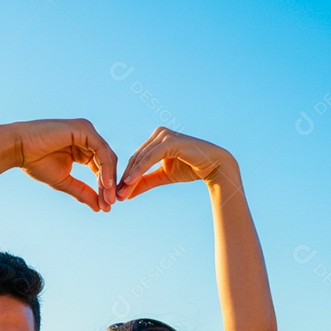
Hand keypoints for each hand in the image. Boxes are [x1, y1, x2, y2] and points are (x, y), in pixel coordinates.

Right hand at [11, 118, 118, 211]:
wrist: (17, 149)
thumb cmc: (36, 162)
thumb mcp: (64, 181)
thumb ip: (82, 192)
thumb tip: (100, 207)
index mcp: (83, 147)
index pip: (101, 167)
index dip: (105, 187)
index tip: (106, 207)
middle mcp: (87, 137)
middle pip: (108, 162)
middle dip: (109, 185)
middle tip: (109, 204)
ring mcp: (86, 131)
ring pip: (107, 157)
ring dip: (109, 179)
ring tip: (108, 198)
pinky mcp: (84, 129)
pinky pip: (101, 150)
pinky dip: (105, 168)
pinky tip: (104, 184)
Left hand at [115, 127, 237, 199]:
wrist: (214, 166)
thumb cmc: (190, 168)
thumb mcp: (162, 176)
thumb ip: (145, 181)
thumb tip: (127, 193)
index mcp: (155, 140)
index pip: (136, 159)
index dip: (126, 176)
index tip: (118, 193)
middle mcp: (158, 134)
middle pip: (136, 159)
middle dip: (125, 178)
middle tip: (116, 196)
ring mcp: (164, 135)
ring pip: (141, 159)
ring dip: (130, 177)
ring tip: (121, 192)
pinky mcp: (170, 141)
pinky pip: (150, 158)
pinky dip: (139, 170)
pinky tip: (130, 182)